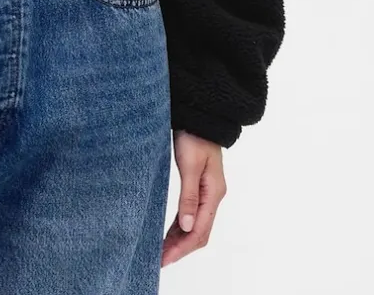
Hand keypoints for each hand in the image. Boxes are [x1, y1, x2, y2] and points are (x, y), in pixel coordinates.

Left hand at [160, 129, 226, 266]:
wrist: (199, 114)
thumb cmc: (194, 135)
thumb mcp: (190, 165)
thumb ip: (189, 197)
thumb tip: (186, 227)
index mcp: (214, 193)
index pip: (200, 231)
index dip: (182, 248)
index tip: (165, 258)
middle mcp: (213, 196)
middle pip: (199, 232)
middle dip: (181, 248)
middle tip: (160, 260)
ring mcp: (207, 191)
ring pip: (195, 225)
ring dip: (180, 239)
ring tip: (162, 251)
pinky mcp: (199, 185)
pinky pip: (192, 213)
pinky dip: (180, 226)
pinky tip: (170, 233)